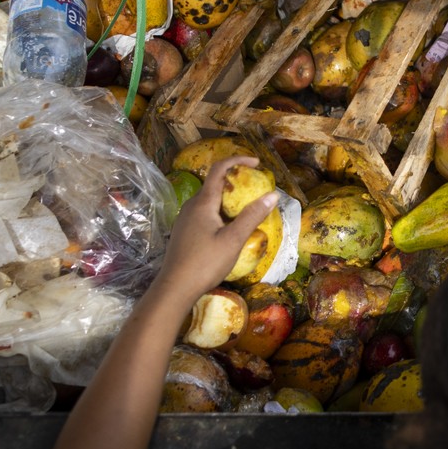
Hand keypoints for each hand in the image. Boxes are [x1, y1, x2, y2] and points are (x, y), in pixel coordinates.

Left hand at [151, 156, 276, 306]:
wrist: (175, 288)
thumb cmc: (205, 262)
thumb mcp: (233, 240)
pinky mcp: (184, 232)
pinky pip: (204, 213)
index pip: (219, 169)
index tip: (256, 163)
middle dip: (236, 182)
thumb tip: (273, 195)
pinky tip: (229, 229)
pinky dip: (220, 212)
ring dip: (228, 199)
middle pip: (214, 184)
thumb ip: (252, 216)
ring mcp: (185, 219)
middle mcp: (191, 206)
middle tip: (255, 189)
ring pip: (209, 201)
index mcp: (203, 203)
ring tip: (246, 210)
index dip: (237, 160)